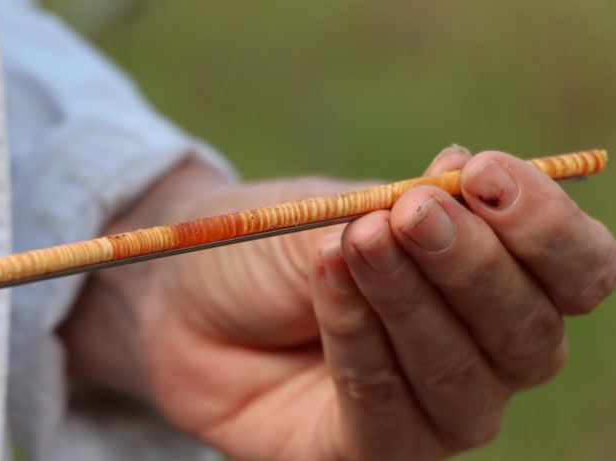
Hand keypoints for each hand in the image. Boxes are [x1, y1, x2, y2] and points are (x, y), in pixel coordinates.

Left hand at [60, 149, 615, 459]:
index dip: (544, 225)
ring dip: (409, 300)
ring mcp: (432, 412)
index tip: (485, 174)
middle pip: (527, 331)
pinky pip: (386, 407)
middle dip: (470, 264)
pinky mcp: (372, 451)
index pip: (573, 271)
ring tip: (356, 240)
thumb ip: (404, 207)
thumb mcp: (338, 211)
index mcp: (496, 284)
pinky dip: (359, 337)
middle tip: (410, 213)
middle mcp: (483, 356)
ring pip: (460, 373)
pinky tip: (328, 280)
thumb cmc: (274, 248)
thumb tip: (465, 168)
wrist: (186, 297)